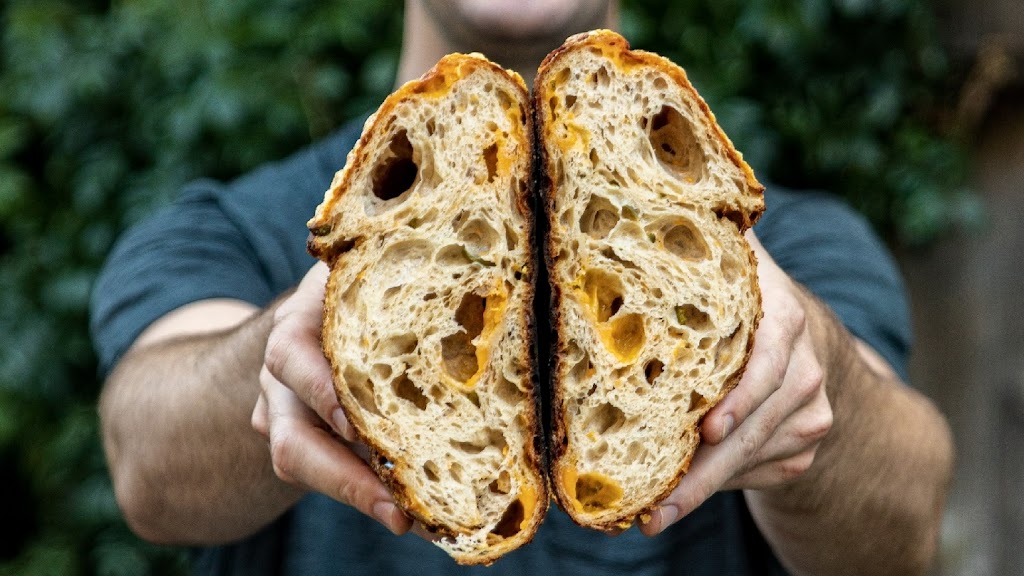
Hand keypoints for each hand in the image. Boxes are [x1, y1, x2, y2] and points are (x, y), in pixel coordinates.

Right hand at [250, 262, 411, 534]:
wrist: (309, 318)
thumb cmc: (355, 289)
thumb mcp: (363, 268)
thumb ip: (390, 261)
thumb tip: (470, 258)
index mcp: (297, 327)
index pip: (292, 356)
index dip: (321, 390)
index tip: (359, 423)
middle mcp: (282, 380)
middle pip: (291, 440)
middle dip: (344, 479)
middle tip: (399, 510)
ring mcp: (288, 417)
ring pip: (304, 469)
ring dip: (360, 497)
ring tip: (412, 523)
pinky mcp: (308, 444)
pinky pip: (332, 477)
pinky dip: (372, 495)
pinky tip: (418, 515)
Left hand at [640, 230, 833, 535]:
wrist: (803, 337)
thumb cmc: (739, 291)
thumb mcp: (728, 256)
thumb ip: (698, 229)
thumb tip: (637, 190)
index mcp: (783, 314)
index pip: (767, 358)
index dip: (739, 395)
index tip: (704, 430)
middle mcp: (805, 365)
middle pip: (756, 426)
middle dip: (705, 471)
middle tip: (657, 505)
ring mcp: (810, 410)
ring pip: (754, 458)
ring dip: (705, 489)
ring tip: (654, 516)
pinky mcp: (804, 445)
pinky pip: (760, 473)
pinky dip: (720, 486)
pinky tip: (679, 499)